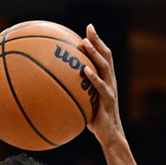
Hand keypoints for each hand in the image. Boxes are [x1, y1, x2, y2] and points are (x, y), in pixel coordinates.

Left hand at [80, 25, 125, 144]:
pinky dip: (93, 77)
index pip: (104, 56)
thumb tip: (54, 87)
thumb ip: (76, 92)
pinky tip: (84, 69)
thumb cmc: (96, 120)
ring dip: (95, 53)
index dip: (98, 42)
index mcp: (107, 80)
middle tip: (89, 28)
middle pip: (106, 56)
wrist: (110, 136)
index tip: (89, 28)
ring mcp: (110, 90)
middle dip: (98, 41)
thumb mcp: (85, 103)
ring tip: (85, 42)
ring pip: (105, 67)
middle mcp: (111, 81)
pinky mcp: (108, 101)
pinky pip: (100, 87)